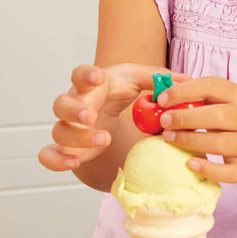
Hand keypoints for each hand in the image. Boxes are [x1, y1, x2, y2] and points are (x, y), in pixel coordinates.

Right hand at [38, 64, 188, 171]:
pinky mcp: (65, 149)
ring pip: (59, 132)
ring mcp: (67, 127)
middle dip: (75, 110)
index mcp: (91, 85)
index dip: (85, 75)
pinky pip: (48, 155)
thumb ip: (159, 79)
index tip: (97, 76)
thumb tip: (188, 80)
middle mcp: (74, 104)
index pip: (79, 74)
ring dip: (77, 137)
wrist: (104, 112)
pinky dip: (56, 160)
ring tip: (103, 140)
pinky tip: (72, 163)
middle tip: (90, 116)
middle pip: (61, 104)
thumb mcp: (138, 81)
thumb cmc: (119, 91)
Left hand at [156, 77, 236, 183]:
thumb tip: (164, 92)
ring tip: (169, 138)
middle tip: (164, 121)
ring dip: (191, 141)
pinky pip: (229, 172)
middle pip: (218, 116)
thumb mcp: (227, 101)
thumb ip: (201, 96)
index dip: (185, 91)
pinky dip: (209, 169)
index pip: (213, 86)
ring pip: (221, 143)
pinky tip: (190, 164)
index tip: (162, 98)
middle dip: (186, 118)